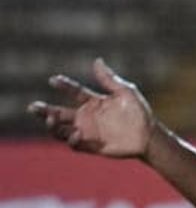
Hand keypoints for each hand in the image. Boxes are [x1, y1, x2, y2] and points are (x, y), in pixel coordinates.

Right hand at [27, 58, 155, 157]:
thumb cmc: (140, 112)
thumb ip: (109, 79)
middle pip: (58, 113)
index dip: (63, 85)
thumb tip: (97, 60)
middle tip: (33, 107)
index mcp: (93, 102)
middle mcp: (86, 117)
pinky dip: (72, 139)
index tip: (53, 80)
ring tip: (51, 118)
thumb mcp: (126, 92)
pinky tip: (75, 132)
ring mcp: (87, 132)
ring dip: (52, 125)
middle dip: (44, 111)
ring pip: (60, 130)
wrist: (149, 135)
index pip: (73, 92)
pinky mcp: (91, 146)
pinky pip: (75, 144)